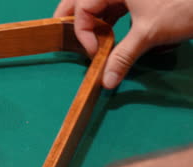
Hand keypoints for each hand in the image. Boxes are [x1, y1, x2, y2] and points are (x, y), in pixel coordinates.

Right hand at [54, 0, 192, 88]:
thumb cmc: (182, 8)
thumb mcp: (148, 34)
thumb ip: (123, 57)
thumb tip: (106, 82)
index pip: (83, 7)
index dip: (83, 31)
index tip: (93, 51)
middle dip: (71, 16)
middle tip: (62, 33)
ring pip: (96, 2)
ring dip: (89, 20)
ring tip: (83, 38)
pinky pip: (110, 5)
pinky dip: (105, 19)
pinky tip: (105, 35)